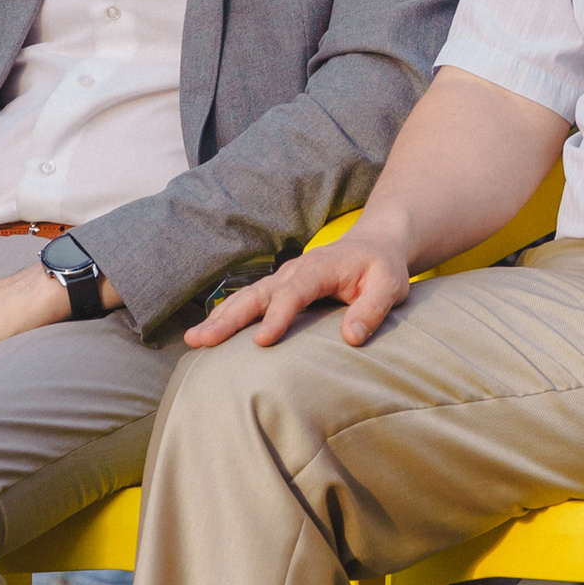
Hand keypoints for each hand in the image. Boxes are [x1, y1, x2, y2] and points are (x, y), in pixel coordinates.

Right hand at [185, 225, 413, 353]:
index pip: (294, 293)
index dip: (277, 316)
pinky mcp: (279, 288)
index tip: (261, 341)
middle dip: (228, 318)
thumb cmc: (382, 267)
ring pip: (246, 298)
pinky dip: (228, 316)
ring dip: (220, 318)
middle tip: (202, 340)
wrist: (375, 243)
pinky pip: (249, 301)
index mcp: (319, 268)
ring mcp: (283, 279)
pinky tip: (209, 334)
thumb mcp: (389, 286)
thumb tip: (351, 338)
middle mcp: (294, 271)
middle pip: (256, 295)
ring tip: (194, 340)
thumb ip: (372, 310)